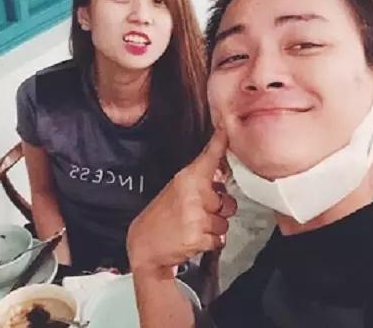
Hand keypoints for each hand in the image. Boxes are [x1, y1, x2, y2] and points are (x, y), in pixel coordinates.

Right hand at [127, 129, 236, 274]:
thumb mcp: (175, 191)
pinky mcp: (200, 237)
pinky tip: (193, 238)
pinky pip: (220, 240)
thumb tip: (220, 175)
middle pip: (228, 201)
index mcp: (187, 179)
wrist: (144, 246)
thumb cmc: (160, 219)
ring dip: (213, 228)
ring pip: (225, 222)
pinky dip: (210, 242)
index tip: (227, 127)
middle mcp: (194, 195)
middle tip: (198, 213)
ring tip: (193, 227)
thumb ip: (198, 182)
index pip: (209, 157)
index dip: (221, 141)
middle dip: (219, 210)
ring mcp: (197, 216)